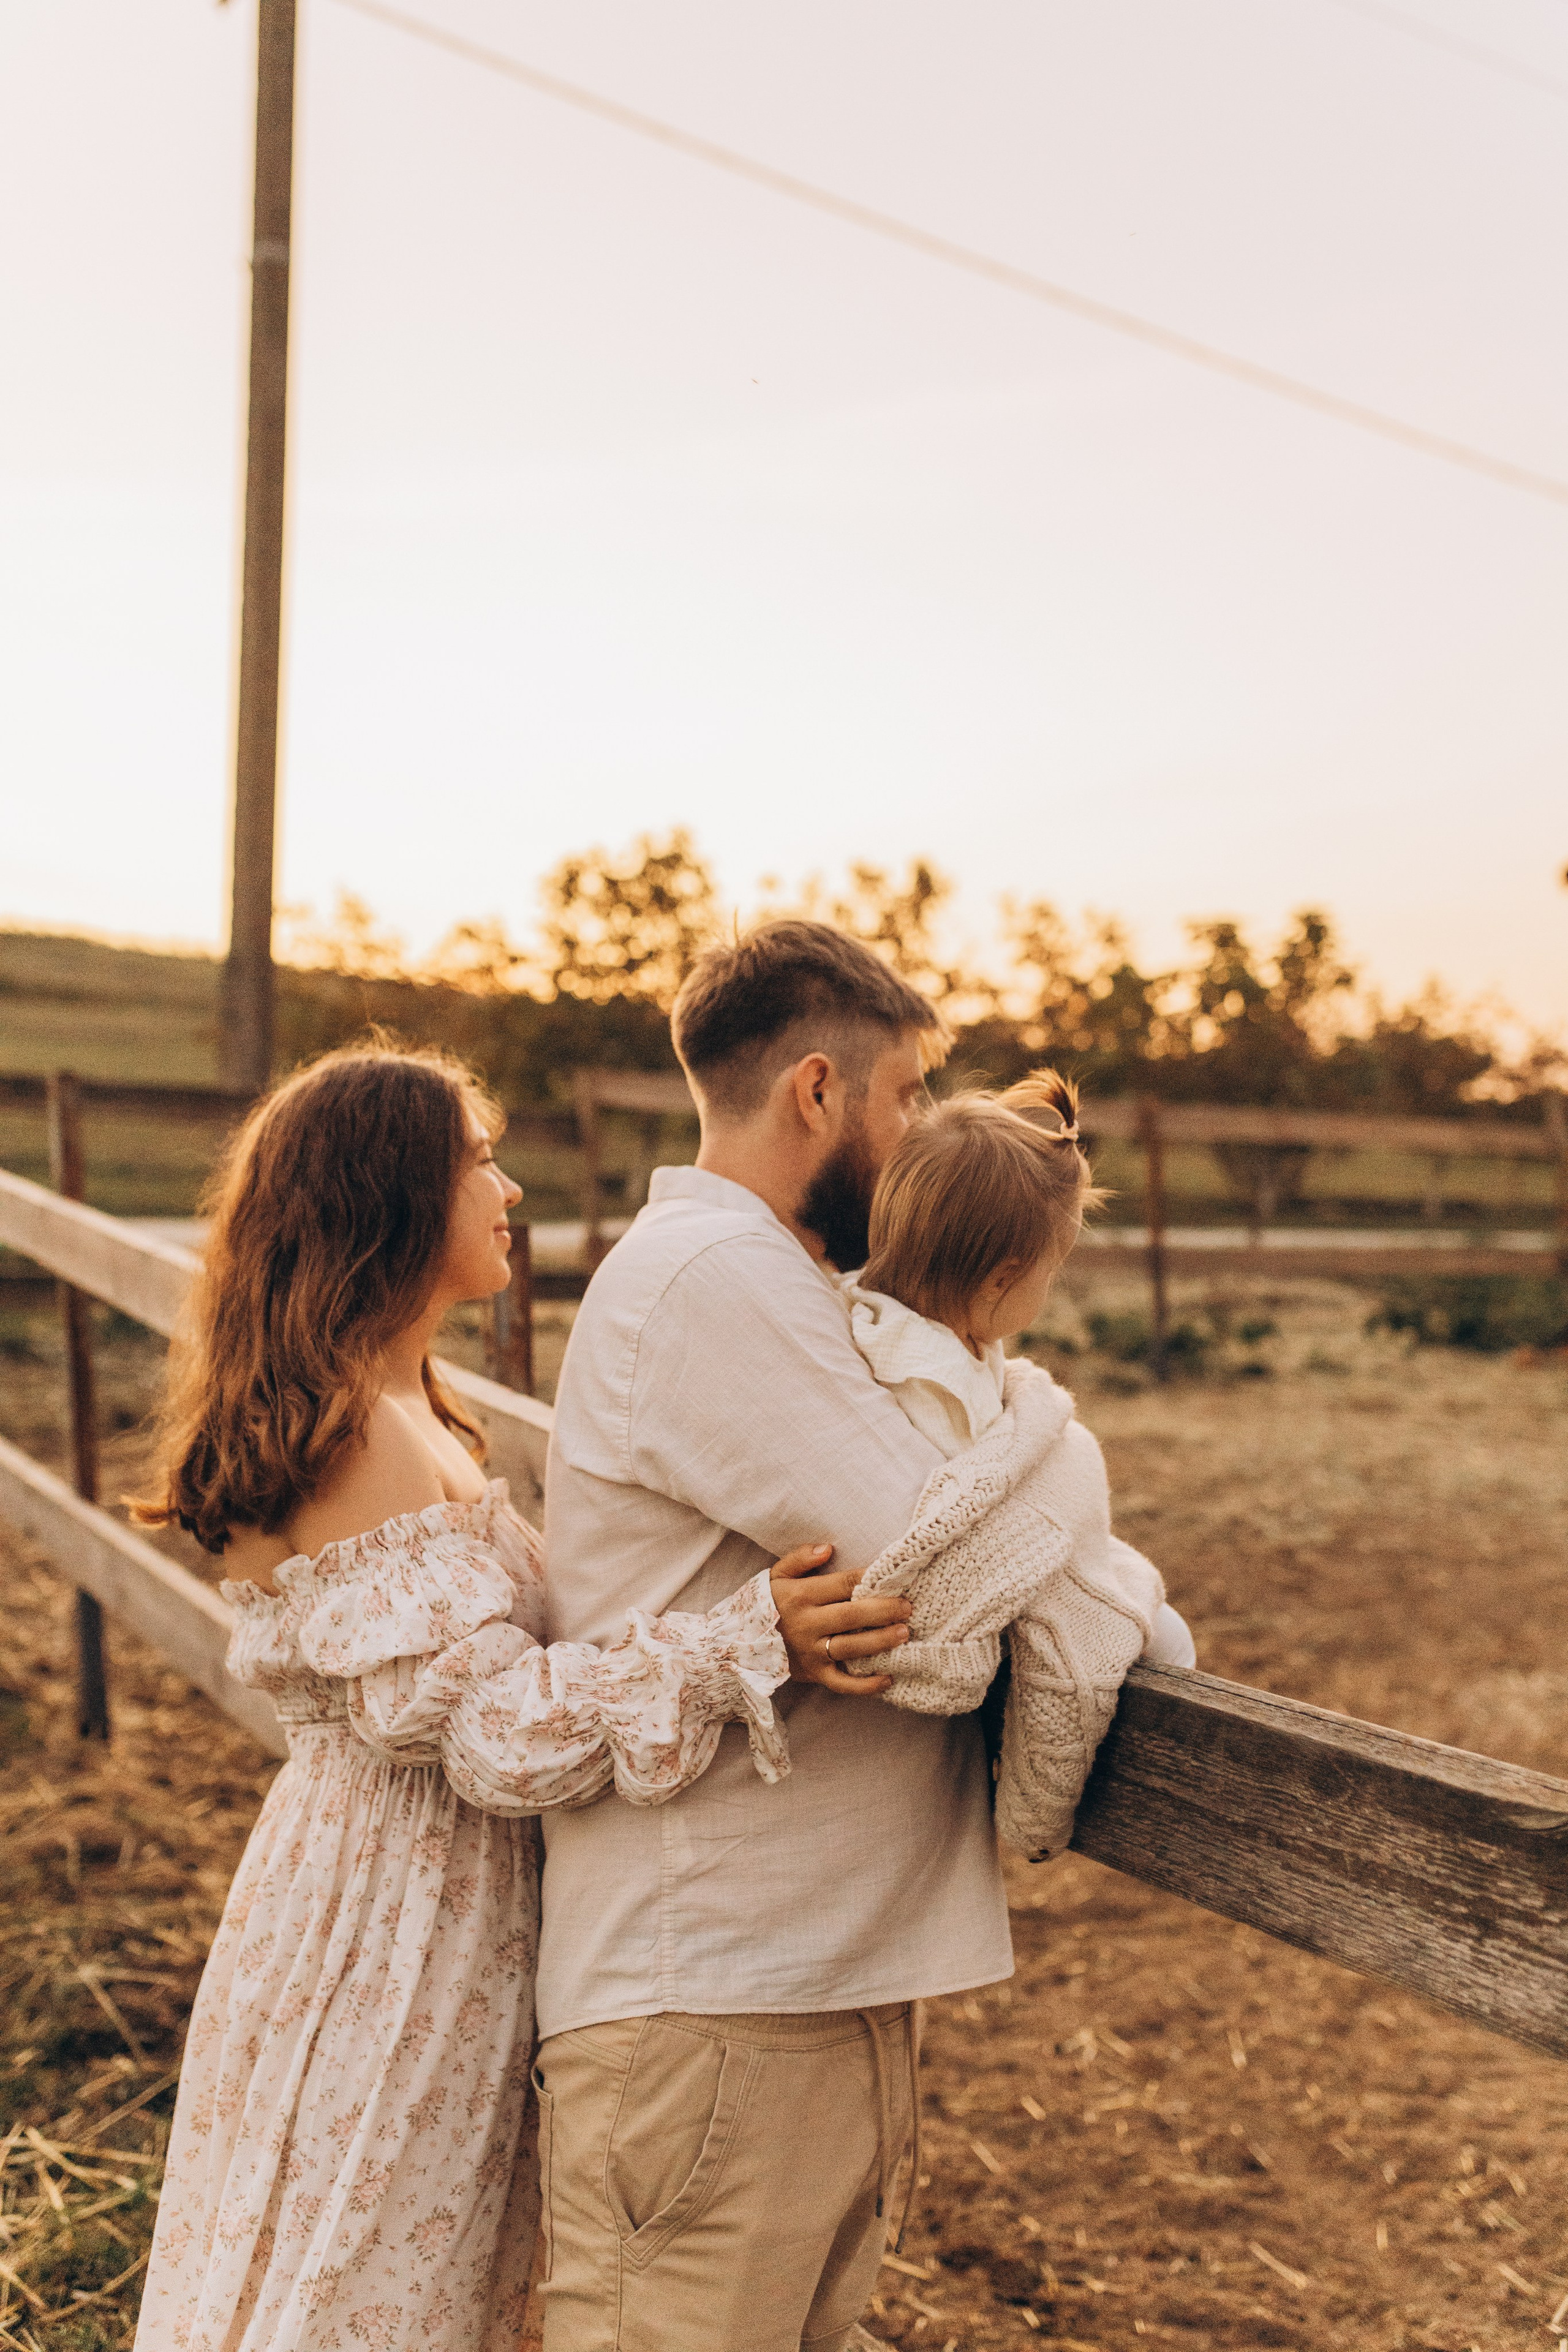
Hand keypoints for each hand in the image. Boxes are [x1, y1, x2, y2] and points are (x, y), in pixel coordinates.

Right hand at [769, 1545, 911, 1695]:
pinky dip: (866, 1685)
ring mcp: (811, 1652)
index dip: (869, 1579)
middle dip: (883, 1611)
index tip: (893, 1577)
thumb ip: (799, 1558)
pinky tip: (888, 1678)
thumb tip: (828, 1548)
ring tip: (904, 1634)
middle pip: (852, 1616)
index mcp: (802, 1595)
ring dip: (880, 1642)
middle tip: (908, 1607)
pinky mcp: (814, 1675)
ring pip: (851, 1648)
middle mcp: (807, 1624)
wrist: (739, 1644)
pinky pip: (842, 1684)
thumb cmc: (767, 1605)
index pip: (843, 1584)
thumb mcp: (776, 1575)